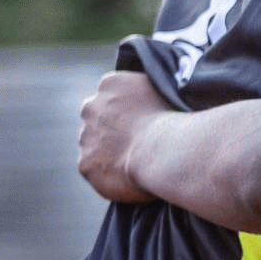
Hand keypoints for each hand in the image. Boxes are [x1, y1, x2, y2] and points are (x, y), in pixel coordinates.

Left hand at [77, 70, 171, 202]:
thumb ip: (151, 92)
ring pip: (95, 144)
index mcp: (112, 83)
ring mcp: (85, 136)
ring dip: (110, 151)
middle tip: (141, 140)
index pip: (115, 93)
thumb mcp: (167, 92)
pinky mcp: (85, 164)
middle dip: (114, 127)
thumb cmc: (175, 121)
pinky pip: (96, 170)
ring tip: (139, 161)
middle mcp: (91, 106)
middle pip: (99, 116)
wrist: (163, 151)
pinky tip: (131, 177)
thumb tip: (155, 100)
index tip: (147, 118)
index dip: (131, 107)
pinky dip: (110, 174)